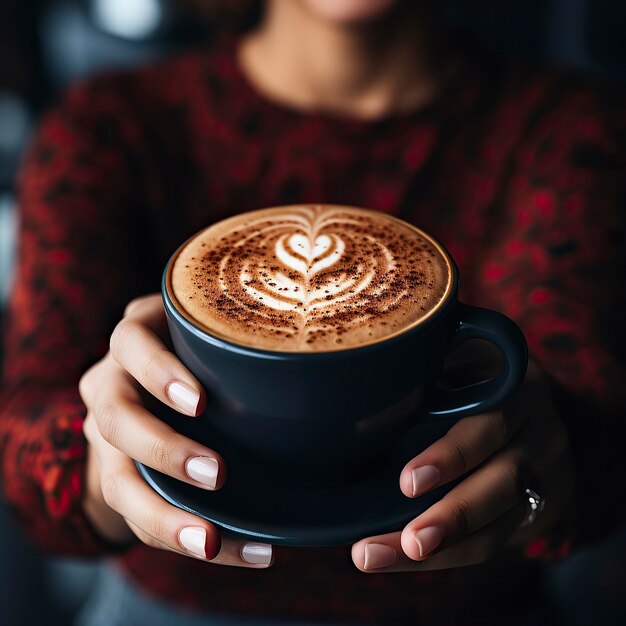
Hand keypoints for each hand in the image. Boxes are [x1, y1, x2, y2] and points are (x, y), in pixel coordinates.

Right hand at [79, 294, 273, 567]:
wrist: (146, 390)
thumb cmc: (199, 353)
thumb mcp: (208, 334)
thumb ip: (239, 338)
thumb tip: (322, 361)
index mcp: (136, 340)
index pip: (130, 343)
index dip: (159, 373)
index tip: (200, 404)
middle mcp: (111, 384)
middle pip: (115, 418)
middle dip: (163, 451)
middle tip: (216, 475)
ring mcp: (108, 434)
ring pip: (115, 481)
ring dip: (163, 515)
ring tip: (211, 540)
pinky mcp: (117, 475)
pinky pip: (137, 517)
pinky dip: (182, 536)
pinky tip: (243, 550)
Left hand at [351, 360, 574, 571]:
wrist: (533, 406)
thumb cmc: (476, 374)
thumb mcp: (463, 352)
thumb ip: (429, 364)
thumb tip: (363, 389)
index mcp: (519, 389)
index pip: (491, 424)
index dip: (452, 455)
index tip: (407, 483)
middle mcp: (542, 434)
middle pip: (504, 482)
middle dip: (453, 516)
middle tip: (408, 541)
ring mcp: (544, 477)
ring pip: (498, 524)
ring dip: (440, 551)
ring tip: (375, 556)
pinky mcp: (535, 510)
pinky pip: (494, 541)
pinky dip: (445, 555)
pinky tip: (399, 557)